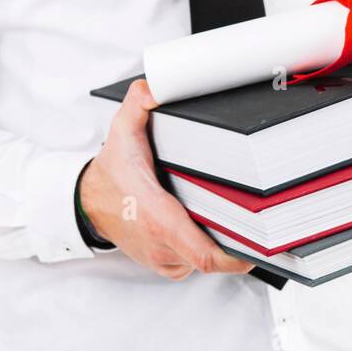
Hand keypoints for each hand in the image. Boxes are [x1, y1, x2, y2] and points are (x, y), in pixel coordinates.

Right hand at [78, 79, 252, 280]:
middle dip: (239, 241)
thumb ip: (139, 105)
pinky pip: (195, 261)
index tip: (261, 244)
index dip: (236, 256)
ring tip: (238, 215)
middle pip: (214, 257)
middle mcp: (162, 246)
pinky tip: (215, 221)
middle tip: (262, 221)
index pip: (204, 253)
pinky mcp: (166, 264)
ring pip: (206, 259)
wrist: (88, 202)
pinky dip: (208, 245)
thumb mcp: (122, 132)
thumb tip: (154, 87)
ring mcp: (163, 259)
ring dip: (223, 241)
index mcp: (158, 219)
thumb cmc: (111, 172)